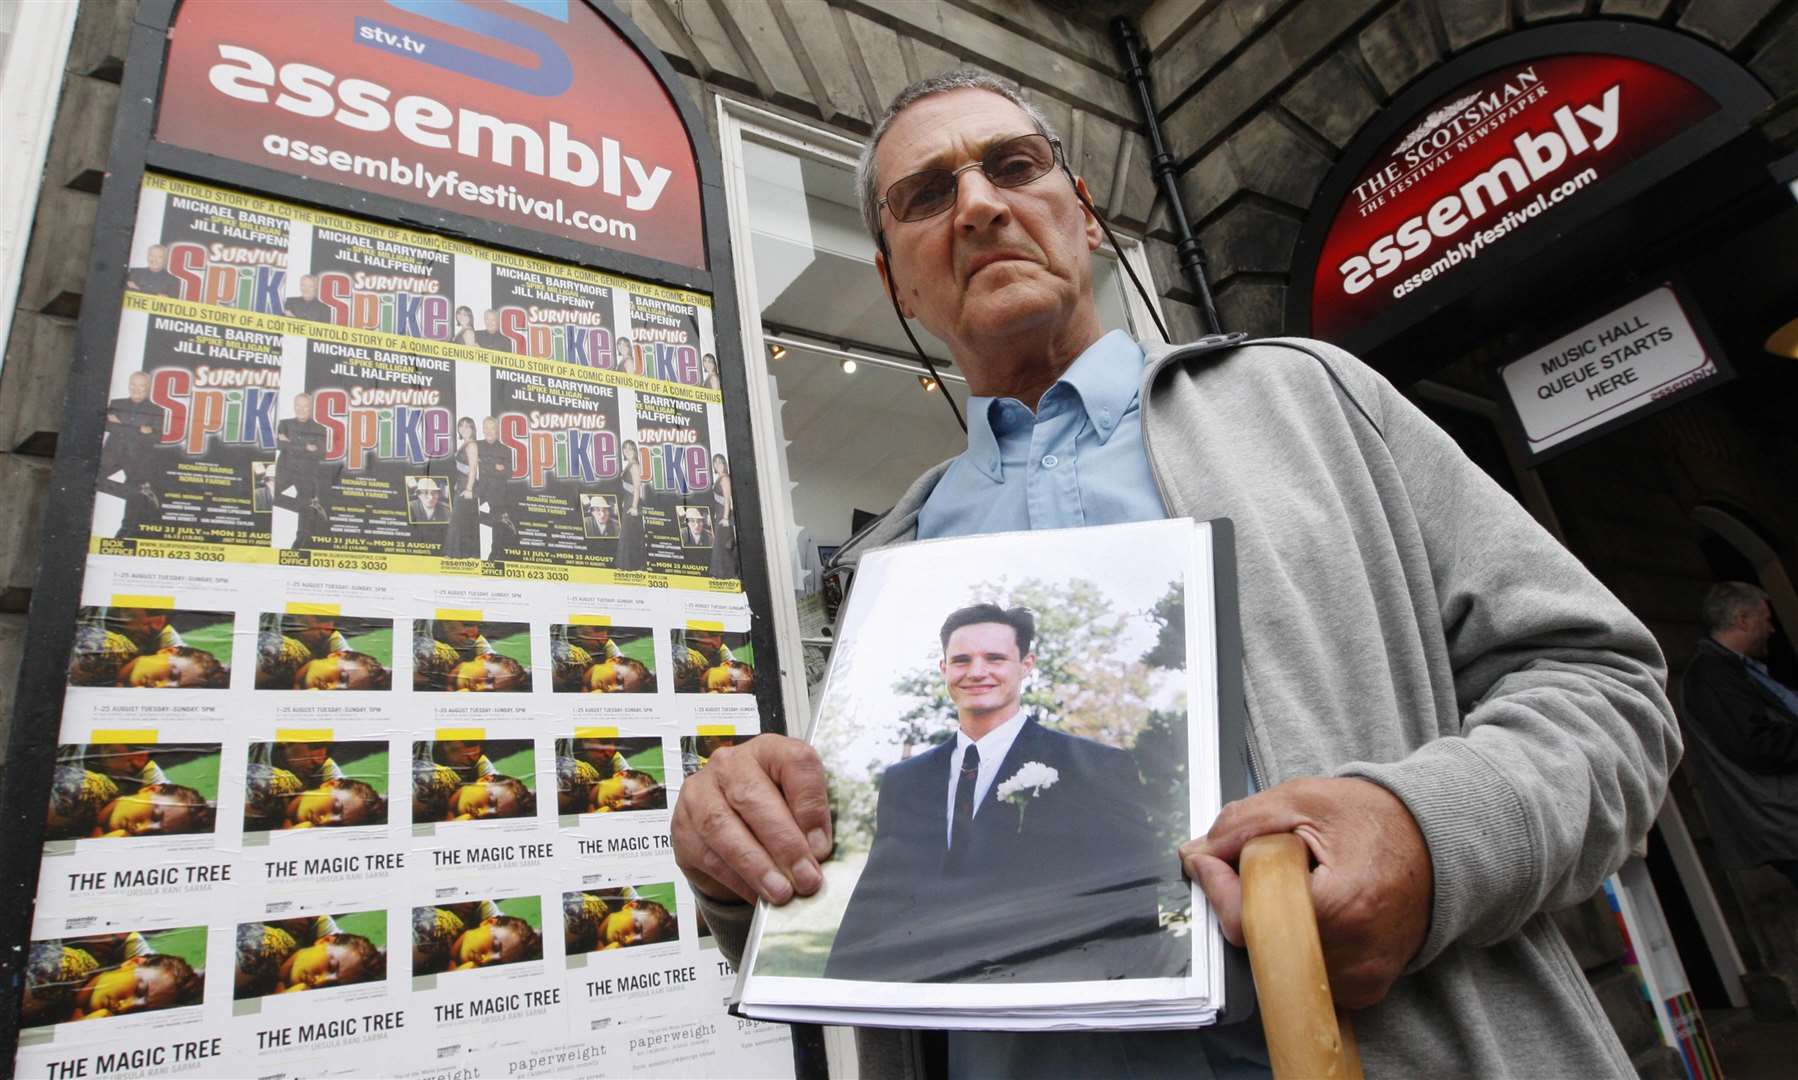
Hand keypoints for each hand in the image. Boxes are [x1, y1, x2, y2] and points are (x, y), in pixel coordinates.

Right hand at [671, 734, 832, 904]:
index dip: (810, 806)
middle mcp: (731, 763)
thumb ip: (811, 822)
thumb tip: (818, 855)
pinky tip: (757, 894)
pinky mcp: (682, 824)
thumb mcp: (798, 804)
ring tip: (782, 892)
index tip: (822, 846)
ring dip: (756, 866)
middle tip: (805, 878)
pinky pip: (707, 854)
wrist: (731, 821)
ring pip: (723, 828)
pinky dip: (736, 879)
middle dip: (784, 844)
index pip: (794, 762)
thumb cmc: (772, 808)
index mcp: (770, 749)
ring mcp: (700, 792)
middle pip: (753, 797)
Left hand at [1180, 777, 1431, 1008]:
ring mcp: (1361, 978)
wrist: (1438, 843)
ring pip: (1279, 961)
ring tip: (1302, 885)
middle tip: (1267, 865)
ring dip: (1273, 923)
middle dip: (1247, 900)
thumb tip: (1197, 853)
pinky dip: (1300, 941)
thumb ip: (1242, 824)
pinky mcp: (1366, 988)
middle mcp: (1353, 954)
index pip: (1247, 920)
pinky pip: (1308, 973)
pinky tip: (1318, 910)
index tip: (1208, 859)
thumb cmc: (1374, 819)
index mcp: (1340, 906)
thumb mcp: (1302, 799)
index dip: (1218, 886)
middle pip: (1259, 942)